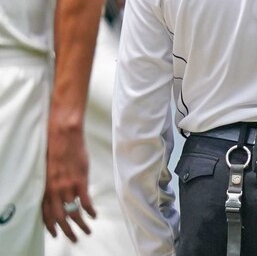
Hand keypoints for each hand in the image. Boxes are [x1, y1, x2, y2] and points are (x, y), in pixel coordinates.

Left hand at [42, 118, 95, 241]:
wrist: (63, 134)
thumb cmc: (55, 147)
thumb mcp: (49, 169)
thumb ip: (53, 183)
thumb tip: (58, 193)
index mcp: (45, 187)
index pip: (45, 213)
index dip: (50, 226)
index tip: (55, 233)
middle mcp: (54, 190)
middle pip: (59, 217)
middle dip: (66, 231)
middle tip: (73, 238)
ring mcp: (67, 186)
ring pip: (73, 213)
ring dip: (80, 225)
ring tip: (87, 231)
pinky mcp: (80, 181)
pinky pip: (85, 202)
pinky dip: (90, 211)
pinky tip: (94, 215)